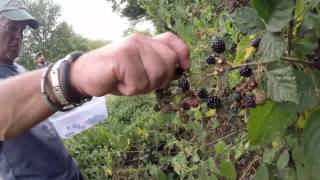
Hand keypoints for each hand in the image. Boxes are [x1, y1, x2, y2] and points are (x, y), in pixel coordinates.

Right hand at [70, 32, 189, 95]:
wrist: (84, 75)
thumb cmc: (114, 76)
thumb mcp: (139, 70)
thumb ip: (156, 66)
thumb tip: (179, 71)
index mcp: (146, 42)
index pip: (171, 41)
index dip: (182, 54)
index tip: (184, 69)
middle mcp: (140, 41)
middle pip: (169, 62)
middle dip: (159, 80)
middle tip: (140, 82)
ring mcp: (131, 47)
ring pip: (156, 75)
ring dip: (142, 87)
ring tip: (127, 82)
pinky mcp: (122, 57)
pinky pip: (138, 82)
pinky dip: (129, 90)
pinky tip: (118, 83)